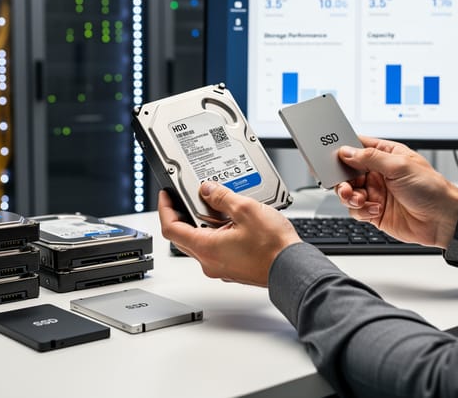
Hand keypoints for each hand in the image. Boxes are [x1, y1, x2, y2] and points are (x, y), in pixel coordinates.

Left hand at [158, 184, 302, 286]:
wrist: (292, 268)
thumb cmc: (273, 247)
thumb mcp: (246, 209)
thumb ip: (223, 197)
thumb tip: (209, 190)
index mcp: (206, 248)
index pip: (170, 229)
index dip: (165, 209)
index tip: (166, 196)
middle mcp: (209, 262)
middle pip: (182, 237)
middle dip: (181, 215)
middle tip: (186, 197)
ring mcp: (220, 267)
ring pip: (200, 242)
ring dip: (202, 223)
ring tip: (215, 205)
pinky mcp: (232, 268)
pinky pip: (215, 248)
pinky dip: (215, 233)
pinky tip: (230, 221)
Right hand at [336, 136, 457, 248]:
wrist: (443, 220)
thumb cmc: (431, 189)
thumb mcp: (400, 166)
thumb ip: (370, 158)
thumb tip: (347, 151)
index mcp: (386, 155)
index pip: (358, 147)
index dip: (343, 150)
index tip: (330, 155)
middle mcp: (379, 173)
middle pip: (348, 171)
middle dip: (342, 178)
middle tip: (343, 183)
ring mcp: (376, 192)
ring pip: (348, 192)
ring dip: (349, 195)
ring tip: (359, 198)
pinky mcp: (374, 212)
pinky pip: (356, 210)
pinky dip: (361, 210)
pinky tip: (375, 210)